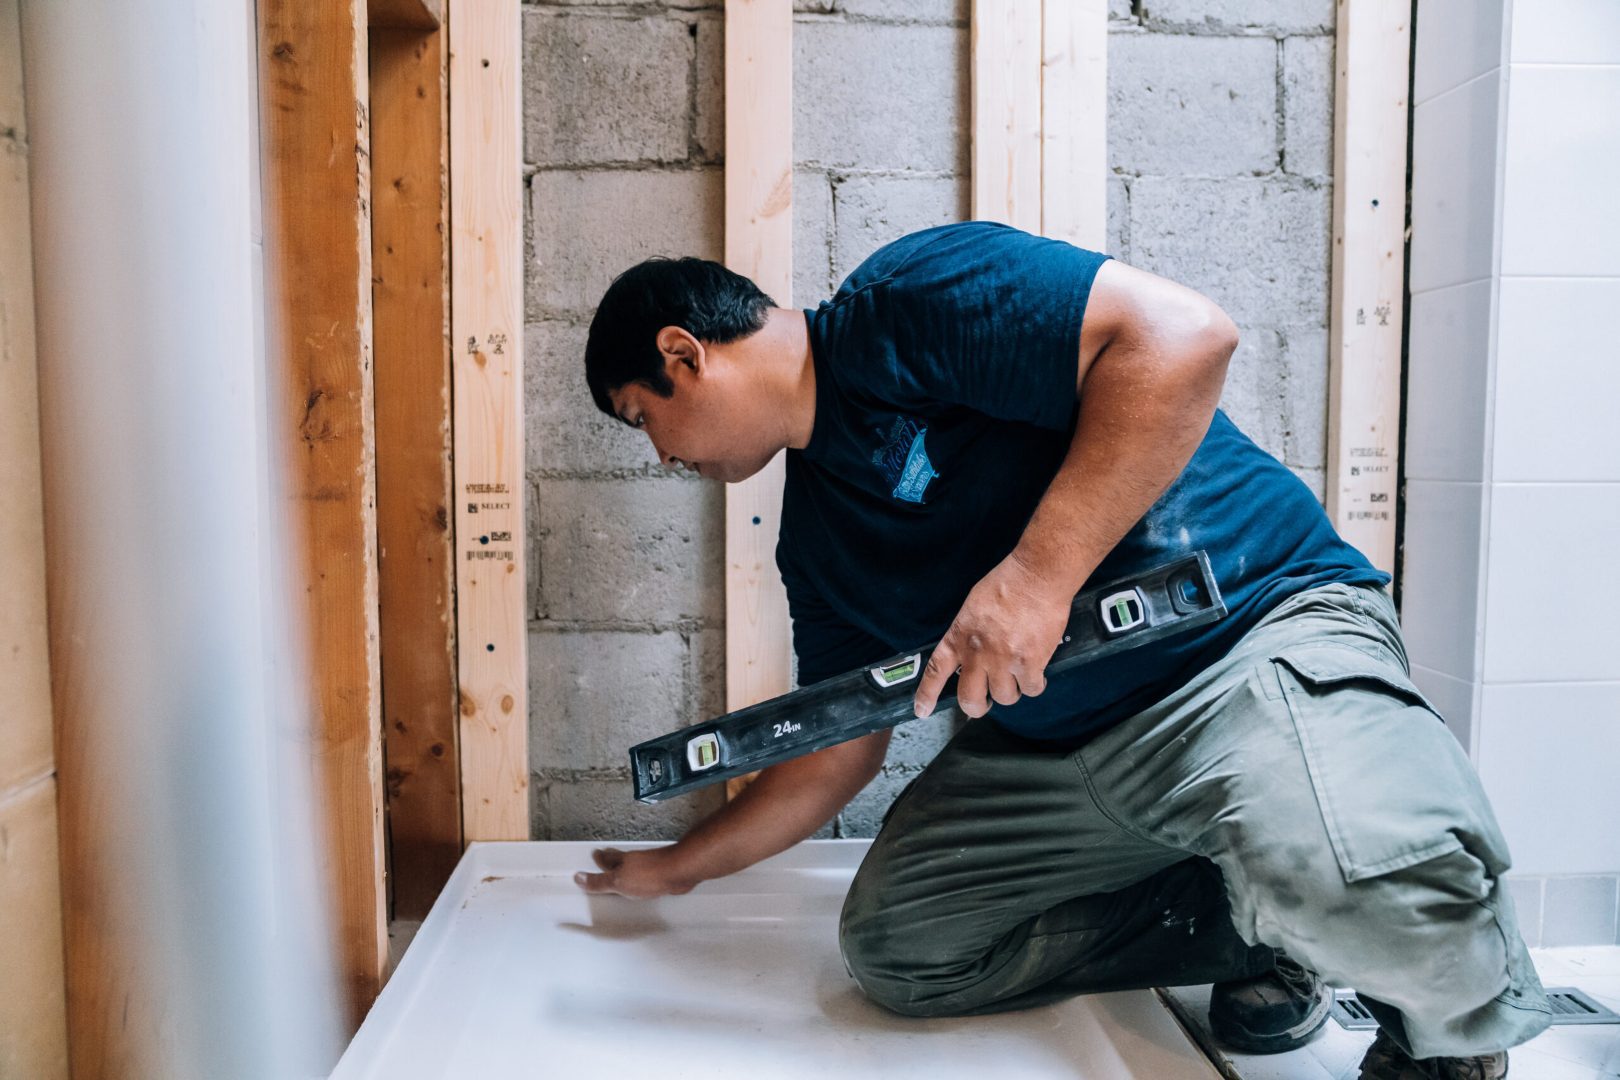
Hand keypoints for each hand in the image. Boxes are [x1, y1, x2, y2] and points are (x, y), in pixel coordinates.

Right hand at [573, 845, 698, 898]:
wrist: (679, 872)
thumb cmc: (650, 874)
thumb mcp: (618, 882)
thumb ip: (600, 882)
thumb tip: (579, 878)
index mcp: (622, 862)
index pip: (606, 859)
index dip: (600, 858)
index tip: (595, 854)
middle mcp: (635, 861)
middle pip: (620, 858)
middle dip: (612, 858)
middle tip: (605, 856)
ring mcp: (649, 865)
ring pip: (634, 865)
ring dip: (627, 866)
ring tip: (623, 868)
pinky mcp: (662, 873)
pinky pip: (647, 874)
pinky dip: (642, 876)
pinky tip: (645, 881)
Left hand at [913, 552, 1072, 718]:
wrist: (1036, 577)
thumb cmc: (1006, 584)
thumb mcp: (972, 607)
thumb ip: (968, 634)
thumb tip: (972, 655)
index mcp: (959, 637)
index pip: (936, 671)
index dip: (927, 695)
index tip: (922, 711)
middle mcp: (977, 654)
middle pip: (970, 699)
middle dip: (977, 707)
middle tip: (984, 703)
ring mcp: (1003, 661)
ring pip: (1005, 698)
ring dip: (1011, 691)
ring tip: (1017, 677)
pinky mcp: (1030, 664)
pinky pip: (1031, 689)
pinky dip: (1035, 684)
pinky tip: (1037, 673)